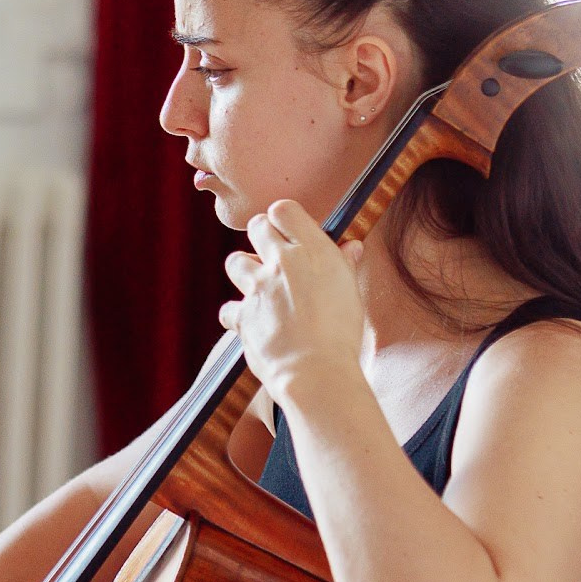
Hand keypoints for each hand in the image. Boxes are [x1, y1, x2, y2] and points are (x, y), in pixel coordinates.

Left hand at [219, 200, 365, 410]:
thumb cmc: (342, 334)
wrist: (316, 372)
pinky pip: (228, 308)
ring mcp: (257, 288)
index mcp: (312, 250)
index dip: (284, 218)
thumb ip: (346, 264)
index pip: (284, 209)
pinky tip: (252, 322)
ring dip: (245, 270)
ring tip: (262, 287)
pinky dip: (237, 315)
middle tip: (275, 256)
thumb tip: (352, 246)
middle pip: (256, 226)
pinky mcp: (242, 315)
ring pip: (235, 261)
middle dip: (262, 236)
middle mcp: (281, 263)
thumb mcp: (351, 293)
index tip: (290, 232)